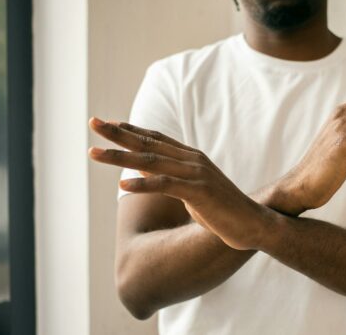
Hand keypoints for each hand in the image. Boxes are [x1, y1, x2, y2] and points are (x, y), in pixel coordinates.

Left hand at [88, 119, 275, 249]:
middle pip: (148, 143)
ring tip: (94, 153)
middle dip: (117, 134)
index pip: (155, 138)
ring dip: (120, 157)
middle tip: (93, 123)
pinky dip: (143, 183)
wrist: (252, 223)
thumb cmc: (221, 209)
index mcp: (191, 157)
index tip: (107, 123)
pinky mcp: (198, 192)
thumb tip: (146, 169)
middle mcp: (192, 160)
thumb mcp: (193, 189)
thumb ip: (172, 176)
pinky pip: (165, 185)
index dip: (130, 130)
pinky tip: (122, 184)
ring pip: (151, 161)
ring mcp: (195, 174)